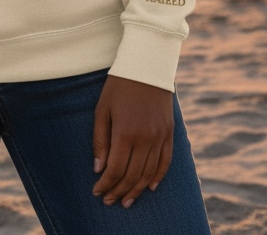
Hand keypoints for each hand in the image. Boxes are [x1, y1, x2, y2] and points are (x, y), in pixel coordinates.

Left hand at [92, 75, 172, 208]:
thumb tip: (98, 169)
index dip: (105, 185)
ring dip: (136, 190)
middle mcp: (144, 138)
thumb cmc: (119, 85)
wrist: (147, 65)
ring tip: (127, 200)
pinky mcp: (169, 133)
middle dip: (118, 191)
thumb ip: (100, 140)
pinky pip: (165, 162)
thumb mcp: (102, 109)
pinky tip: (149, 187)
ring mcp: (159, 137)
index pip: (115, 170)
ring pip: (148, 173)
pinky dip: (157, 177)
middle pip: (131, 176)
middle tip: (109, 201)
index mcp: (125, 133)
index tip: (97, 192)